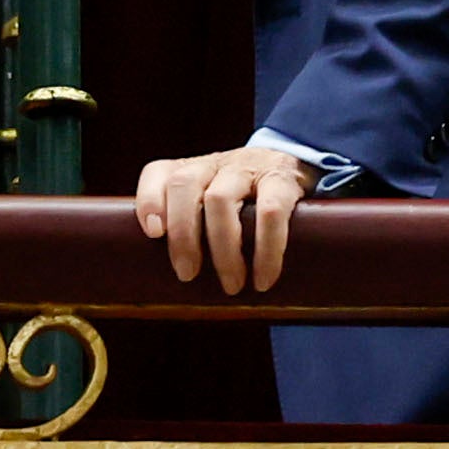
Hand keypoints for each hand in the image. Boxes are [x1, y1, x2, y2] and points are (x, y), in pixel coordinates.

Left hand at [134, 144, 312, 293]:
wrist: (298, 168)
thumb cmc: (247, 202)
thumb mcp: (213, 203)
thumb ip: (190, 226)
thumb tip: (168, 280)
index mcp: (192, 169)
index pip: (158, 172)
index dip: (149, 200)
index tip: (152, 234)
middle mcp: (215, 164)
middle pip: (183, 185)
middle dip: (182, 235)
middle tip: (187, 275)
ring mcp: (248, 168)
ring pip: (221, 199)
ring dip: (222, 249)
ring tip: (232, 285)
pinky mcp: (282, 180)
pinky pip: (270, 212)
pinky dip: (266, 248)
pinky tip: (263, 277)